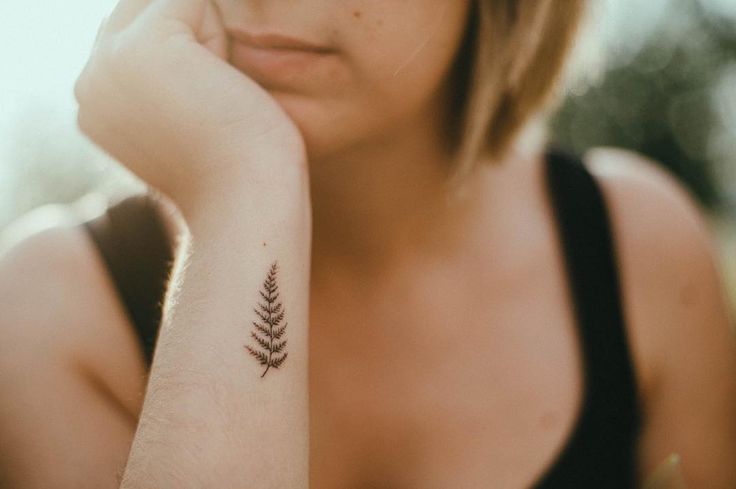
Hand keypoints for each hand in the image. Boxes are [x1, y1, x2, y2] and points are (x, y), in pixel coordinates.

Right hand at [74, 0, 307, 217]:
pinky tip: (219, 88)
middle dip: (193, 42)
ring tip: (213, 101)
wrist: (246, 202)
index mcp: (95, 104)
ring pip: (170, 4)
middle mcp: (88, 82)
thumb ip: (168, 76)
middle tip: (211, 105)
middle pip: (147, 11)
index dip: (186, 55)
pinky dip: (220, 39)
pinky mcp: (142, 47)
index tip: (203, 109)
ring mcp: (106, 63)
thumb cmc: (236, 168)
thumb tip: (187, 39)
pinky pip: (192, 0)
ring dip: (207, 42)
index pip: (133, 33)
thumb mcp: (187, 116)